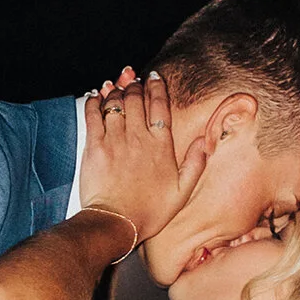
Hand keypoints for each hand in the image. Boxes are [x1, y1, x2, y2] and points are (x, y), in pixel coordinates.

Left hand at [77, 68, 205, 253]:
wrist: (117, 223)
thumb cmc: (150, 211)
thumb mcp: (182, 191)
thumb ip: (196, 163)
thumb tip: (206, 140)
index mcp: (161, 145)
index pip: (160, 105)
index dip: (157, 86)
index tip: (154, 76)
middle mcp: (139, 137)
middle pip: (136, 99)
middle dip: (134, 85)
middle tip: (133, 80)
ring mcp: (116, 140)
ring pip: (115, 104)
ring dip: (116, 91)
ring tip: (116, 86)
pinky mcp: (95, 147)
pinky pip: (94, 115)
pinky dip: (94, 102)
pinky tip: (95, 96)